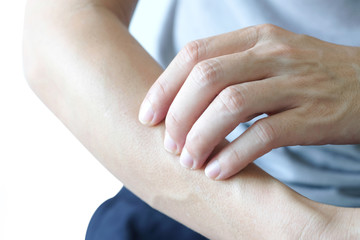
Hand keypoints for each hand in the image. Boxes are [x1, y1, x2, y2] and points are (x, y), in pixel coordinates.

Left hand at [138, 24, 359, 179]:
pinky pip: (264, 135)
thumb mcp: (268, 60)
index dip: (164, 86)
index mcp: (255, 38)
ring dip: (201, 137)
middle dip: (178, 115)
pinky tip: (218, 171)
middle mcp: (273, 53)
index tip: (148, 116)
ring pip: (231, 105)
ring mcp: (296, 82)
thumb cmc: (309, 77)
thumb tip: (180, 98)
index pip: (194, 54)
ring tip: (190, 161)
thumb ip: (229, 70)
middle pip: (206, 78)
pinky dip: (234, 155)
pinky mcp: (315, 115)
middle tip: (169, 145)